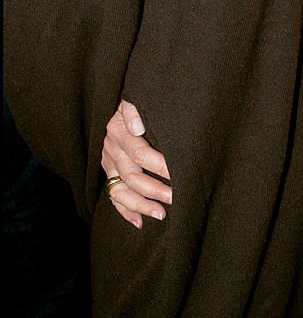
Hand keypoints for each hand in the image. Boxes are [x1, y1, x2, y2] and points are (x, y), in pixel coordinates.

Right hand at [102, 99, 171, 228]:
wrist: (113, 96)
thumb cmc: (132, 96)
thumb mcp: (131, 95)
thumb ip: (133, 109)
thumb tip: (137, 128)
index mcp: (117, 130)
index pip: (140, 153)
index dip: (160, 166)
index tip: (180, 173)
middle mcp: (111, 148)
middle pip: (132, 176)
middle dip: (155, 189)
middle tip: (176, 198)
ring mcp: (108, 161)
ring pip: (121, 190)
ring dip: (141, 204)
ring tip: (162, 214)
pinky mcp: (108, 170)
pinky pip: (113, 195)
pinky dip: (125, 210)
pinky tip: (140, 221)